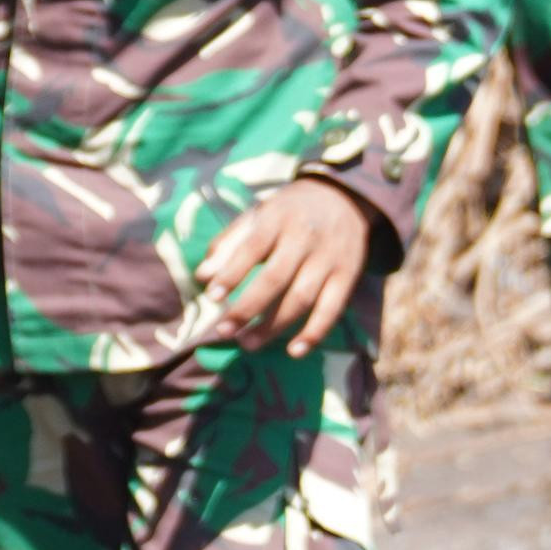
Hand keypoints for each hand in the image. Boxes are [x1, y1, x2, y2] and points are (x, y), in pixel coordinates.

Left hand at [202, 175, 381, 355]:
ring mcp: (329, 259)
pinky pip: (332, 310)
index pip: (252, 248)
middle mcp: (305, 238)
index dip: (232, 274)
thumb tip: (202, 277)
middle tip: (224, 331)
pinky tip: (294, 351)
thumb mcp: (258, 215)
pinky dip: (314, 333)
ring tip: (247, 343)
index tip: (212, 297)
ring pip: (301, 298)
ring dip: (274, 327)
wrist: (344, 198)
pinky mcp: (348, 277)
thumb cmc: (289, 212)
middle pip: (275, 278)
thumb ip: (228, 243)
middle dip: (247, 308)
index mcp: (278, 219)